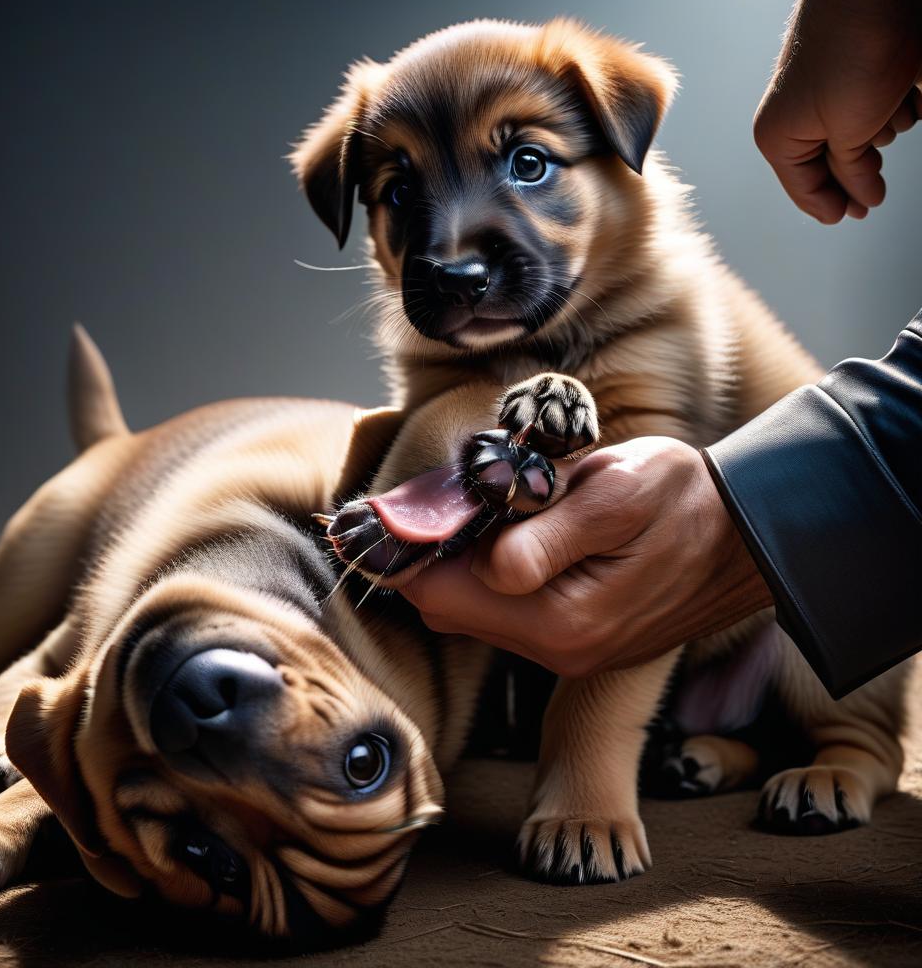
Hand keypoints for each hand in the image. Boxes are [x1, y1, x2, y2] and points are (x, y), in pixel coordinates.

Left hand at [397, 438, 772, 676]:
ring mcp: (567, 652)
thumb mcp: (617, 496)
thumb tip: (485, 564)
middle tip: (448, 496)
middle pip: (446, 608)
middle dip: (432, 554)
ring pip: (471, 613)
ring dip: (461, 564)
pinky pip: (504, 615)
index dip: (409, 548)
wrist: (750, 536)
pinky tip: (514, 535)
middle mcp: (556, 651)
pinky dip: (489, 578)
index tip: (397, 506)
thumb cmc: (684, 501)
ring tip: (487, 509)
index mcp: (560, 619)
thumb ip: (546, 535)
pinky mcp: (577, 642)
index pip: (438, 593)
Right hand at [754, 0, 921, 222]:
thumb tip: (860, 200)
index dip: (835, 206)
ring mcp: (829, 97)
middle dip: (863, 165)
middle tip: (878, 176)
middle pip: (837, 167)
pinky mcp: (858, 77)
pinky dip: (899, 105)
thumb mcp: (850, 131)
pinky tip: (904, 86)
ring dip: (887, 129)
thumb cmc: (849, 52)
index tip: (858, 214)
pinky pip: (883, 110)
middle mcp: (799, 120)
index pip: (806, 191)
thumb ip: (852, 173)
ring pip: (867, 139)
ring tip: (893, 102)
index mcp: (779, 138)